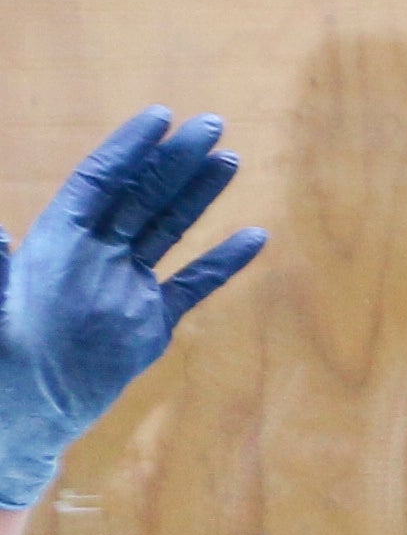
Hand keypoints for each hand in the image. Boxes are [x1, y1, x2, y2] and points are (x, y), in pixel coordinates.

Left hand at [0, 109, 269, 509]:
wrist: (27, 416)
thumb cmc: (3, 360)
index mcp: (59, 244)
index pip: (98, 182)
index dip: (128, 149)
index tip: (160, 118)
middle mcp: (96, 256)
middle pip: (141, 195)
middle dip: (174, 159)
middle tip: (210, 125)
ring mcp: (126, 287)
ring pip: (168, 228)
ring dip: (199, 195)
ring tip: (229, 159)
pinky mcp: (151, 323)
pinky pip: (192, 285)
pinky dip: (222, 262)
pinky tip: (254, 238)